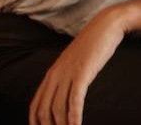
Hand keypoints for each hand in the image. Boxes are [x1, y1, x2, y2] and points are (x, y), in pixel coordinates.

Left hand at [30, 10, 126, 124]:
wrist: (105, 26)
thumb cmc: (93, 46)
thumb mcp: (75, 63)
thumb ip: (67, 76)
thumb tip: (66, 93)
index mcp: (51, 75)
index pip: (35, 106)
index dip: (35, 123)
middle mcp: (55, 76)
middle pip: (44, 110)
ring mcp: (68, 74)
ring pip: (58, 107)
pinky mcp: (82, 73)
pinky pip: (75, 100)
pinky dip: (74, 116)